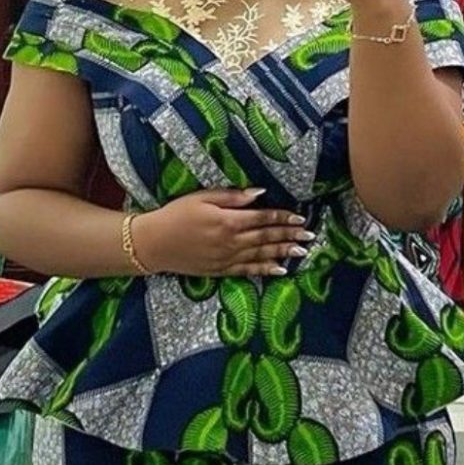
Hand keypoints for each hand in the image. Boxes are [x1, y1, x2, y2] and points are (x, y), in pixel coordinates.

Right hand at [132, 188, 315, 276]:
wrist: (154, 243)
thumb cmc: (175, 215)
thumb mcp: (201, 198)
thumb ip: (232, 197)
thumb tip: (259, 193)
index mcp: (228, 221)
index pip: (262, 218)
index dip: (282, 217)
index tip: (299, 217)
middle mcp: (231, 242)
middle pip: (267, 237)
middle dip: (289, 235)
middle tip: (309, 235)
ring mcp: (227, 259)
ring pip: (262, 255)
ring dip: (284, 252)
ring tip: (302, 251)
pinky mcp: (221, 270)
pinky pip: (248, 271)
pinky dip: (265, 271)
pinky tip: (281, 270)